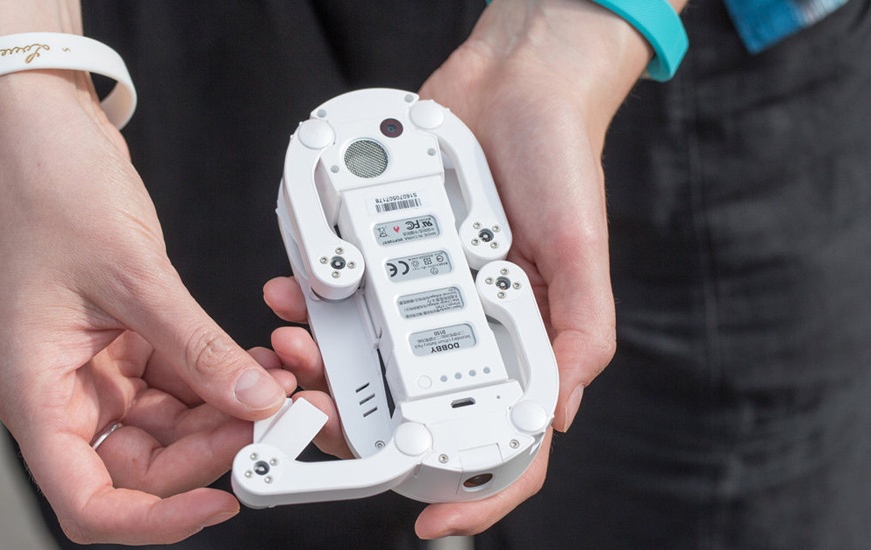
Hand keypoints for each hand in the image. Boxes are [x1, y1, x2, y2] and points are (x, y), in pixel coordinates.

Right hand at [0, 70, 290, 543]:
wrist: (42, 132)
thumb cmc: (47, 190)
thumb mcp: (133, 275)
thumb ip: (196, 346)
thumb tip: (251, 399)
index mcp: (35, 391)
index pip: (90, 500)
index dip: (157, 520)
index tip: (221, 502)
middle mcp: (63, 391)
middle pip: (145, 466)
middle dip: (214, 447)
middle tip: (274, 418)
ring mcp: (97, 370)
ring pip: (172, 426)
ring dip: (227, 410)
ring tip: (277, 380)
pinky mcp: (127, 343)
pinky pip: (182, 383)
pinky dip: (220, 378)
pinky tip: (256, 361)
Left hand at [268, 0, 658, 537]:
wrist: (512, 82)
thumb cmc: (560, 163)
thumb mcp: (582, 251)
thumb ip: (579, 334)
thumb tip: (556, 415)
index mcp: (524, 339)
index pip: (501, 437)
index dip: (472, 490)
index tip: (427, 518)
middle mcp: (470, 326)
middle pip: (411, 405)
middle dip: (358, 418)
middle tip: (320, 407)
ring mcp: (424, 292)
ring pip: (364, 355)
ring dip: (320, 362)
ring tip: (294, 342)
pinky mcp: (389, 253)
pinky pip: (343, 292)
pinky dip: (312, 302)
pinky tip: (293, 292)